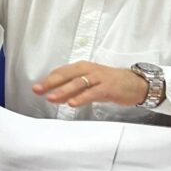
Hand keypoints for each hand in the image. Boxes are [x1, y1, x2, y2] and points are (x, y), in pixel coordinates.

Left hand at [32, 61, 147, 107]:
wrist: (134, 84)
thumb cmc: (109, 84)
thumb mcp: (88, 86)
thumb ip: (71, 91)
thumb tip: (54, 96)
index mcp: (82, 67)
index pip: (61, 72)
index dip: (48, 80)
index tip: (36, 88)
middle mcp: (89, 70)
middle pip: (66, 75)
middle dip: (50, 83)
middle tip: (38, 90)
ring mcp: (98, 78)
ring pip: (77, 83)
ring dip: (63, 91)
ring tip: (51, 98)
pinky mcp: (107, 87)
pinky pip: (92, 92)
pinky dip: (81, 98)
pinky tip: (71, 103)